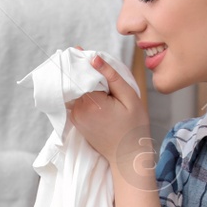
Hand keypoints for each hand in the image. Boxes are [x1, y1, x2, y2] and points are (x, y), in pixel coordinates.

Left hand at [65, 50, 152, 181]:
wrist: (127, 157)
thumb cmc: (134, 127)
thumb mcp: (129, 97)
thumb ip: (111, 76)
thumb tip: (93, 57)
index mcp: (91, 103)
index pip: (78, 74)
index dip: (79, 61)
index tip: (79, 49)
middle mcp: (78, 110)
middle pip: (73, 81)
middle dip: (78, 69)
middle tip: (85, 57)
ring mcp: (75, 117)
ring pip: (72, 90)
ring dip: (79, 81)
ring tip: (90, 73)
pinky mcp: (76, 121)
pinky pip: (74, 100)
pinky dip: (79, 91)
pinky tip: (90, 87)